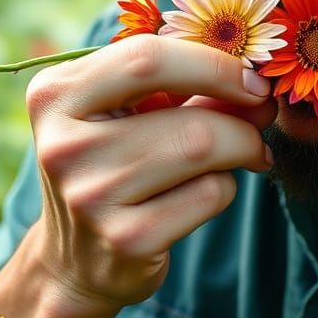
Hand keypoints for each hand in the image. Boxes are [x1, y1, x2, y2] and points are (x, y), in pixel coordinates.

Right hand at [23, 34, 275, 312]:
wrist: (79, 258)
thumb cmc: (114, 163)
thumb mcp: (132, 112)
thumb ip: (187, 87)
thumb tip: (258, 86)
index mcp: (56, 94)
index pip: (147, 58)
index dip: (215, 65)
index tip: (254, 81)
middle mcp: (63, 145)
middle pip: (189, 118)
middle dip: (242, 118)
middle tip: (261, 118)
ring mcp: (91, 197)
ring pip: (203, 152)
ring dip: (239, 149)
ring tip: (241, 153)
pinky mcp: (125, 239)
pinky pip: (209, 195)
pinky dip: (223, 188)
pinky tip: (203, 194)